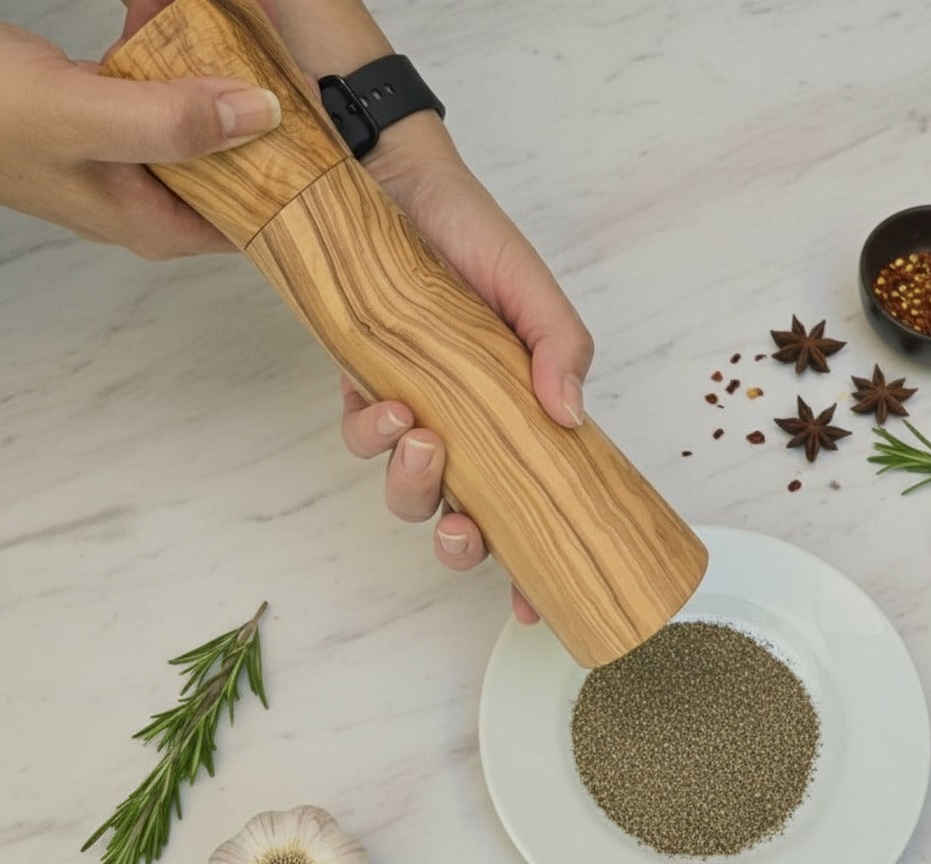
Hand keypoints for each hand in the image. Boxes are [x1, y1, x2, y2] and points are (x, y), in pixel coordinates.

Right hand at [0, 18, 280, 257]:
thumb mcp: (90, 119)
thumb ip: (175, 123)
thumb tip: (261, 116)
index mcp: (156, 225)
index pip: (255, 224)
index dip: (293, 185)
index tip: (324, 140)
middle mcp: (148, 204)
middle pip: (234, 175)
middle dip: (264, 130)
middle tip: (295, 81)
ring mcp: (127, 165)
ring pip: (199, 132)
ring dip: (221, 90)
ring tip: (253, 50)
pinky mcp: (105, 125)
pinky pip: (161, 98)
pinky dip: (176, 67)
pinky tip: (186, 27)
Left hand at [340, 114, 593, 623]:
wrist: (402, 185)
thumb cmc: (478, 242)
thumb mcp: (536, 295)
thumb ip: (563, 350)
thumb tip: (569, 417)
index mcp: (519, 423)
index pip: (534, 512)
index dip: (531, 570)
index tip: (533, 611)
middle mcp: (470, 432)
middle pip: (464, 522)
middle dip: (460, 543)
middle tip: (463, 523)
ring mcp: (419, 415)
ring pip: (409, 491)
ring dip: (412, 485)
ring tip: (418, 436)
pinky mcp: (367, 388)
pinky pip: (361, 437)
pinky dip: (370, 432)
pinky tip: (383, 400)